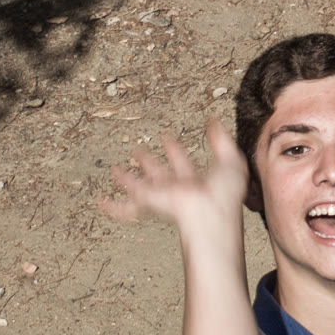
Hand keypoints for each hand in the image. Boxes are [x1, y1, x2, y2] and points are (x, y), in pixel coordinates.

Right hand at [102, 120, 247, 251]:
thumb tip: (214, 121)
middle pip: (159, 174)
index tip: (166, 138)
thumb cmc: (225, 194)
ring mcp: (163, 197)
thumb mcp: (232, 161)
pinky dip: (114, 206)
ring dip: (127, 178)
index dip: (174, 150)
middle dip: (148, 162)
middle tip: (138, 151)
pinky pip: (127, 206)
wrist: (212, 212)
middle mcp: (178, 190)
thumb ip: (222, 141)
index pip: (182, 162)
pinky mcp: (151, 202)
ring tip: (115, 169)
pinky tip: (102, 202)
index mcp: (196, 181)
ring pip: (140, 187)